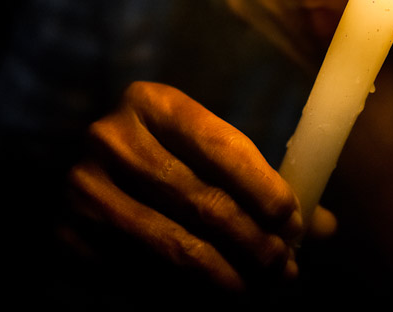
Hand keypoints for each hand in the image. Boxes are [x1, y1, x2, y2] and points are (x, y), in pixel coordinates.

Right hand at [63, 81, 315, 289]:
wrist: (82, 183)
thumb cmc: (162, 166)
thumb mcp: (204, 154)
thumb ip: (260, 182)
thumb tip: (325, 226)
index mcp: (151, 102)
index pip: (221, 146)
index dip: (266, 189)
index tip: (296, 223)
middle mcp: (110, 138)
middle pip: (203, 202)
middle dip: (256, 244)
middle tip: (286, 270)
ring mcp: (83, 190)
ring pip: (176, 249)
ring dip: (230, 280)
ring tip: (261, 293)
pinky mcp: (66, 239)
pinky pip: (143, 281)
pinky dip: (188, 301)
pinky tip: (216, 307)